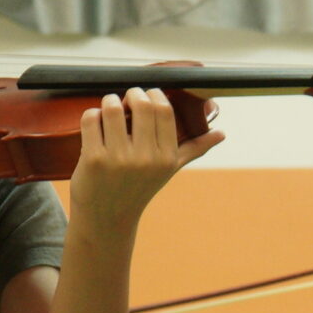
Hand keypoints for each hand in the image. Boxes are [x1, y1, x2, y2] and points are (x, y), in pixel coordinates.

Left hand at [68, 89, 223, 223]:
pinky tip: (96, 124)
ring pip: (112, 108)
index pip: (164, 110)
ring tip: (109, 109)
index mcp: (167, 158)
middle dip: (132, 94)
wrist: (108, 218)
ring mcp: (119, 159)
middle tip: (127, 99)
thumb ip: (194, 148)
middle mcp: (146, 158)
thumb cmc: (138, 188)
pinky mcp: (94, 159)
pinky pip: (91, 119)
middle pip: (141, 104)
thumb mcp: (169, 169)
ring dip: (109, 101)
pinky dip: (91, 116)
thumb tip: (221, 133)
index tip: (146, 95)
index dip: (153, 94)